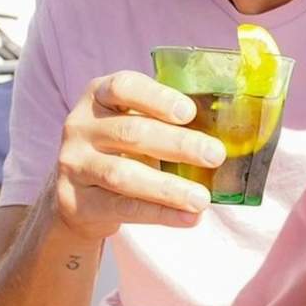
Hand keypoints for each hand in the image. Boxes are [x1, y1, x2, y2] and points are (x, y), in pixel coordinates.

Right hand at [51, 71, 226, 240]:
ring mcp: (73, 164)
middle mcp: (81, 125)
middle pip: (131, 133)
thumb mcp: (136, 121)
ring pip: (123, 175)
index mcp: (100, 95)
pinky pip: (121, 208)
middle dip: (178, 145)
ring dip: (169, 188)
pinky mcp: (75, 201)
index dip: (157, 97)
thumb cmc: (123, 146)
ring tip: (203, 199)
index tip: (189, 112)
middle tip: (216, 155)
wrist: (77, 192)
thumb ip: (169, 118)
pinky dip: (159, 214)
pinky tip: (188, 218)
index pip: (124, 87)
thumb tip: (231, 127)